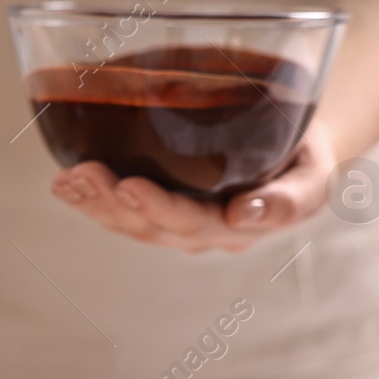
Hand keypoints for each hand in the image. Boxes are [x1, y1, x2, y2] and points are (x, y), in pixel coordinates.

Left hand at [50, 120, 338, 252]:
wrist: (296, 146)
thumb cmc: (305, 156)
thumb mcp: (314, 177)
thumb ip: (289, 201)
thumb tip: (244, 216)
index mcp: (239, 226)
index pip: (193, 222)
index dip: (159, 207)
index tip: (130, 185)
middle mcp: (202, 231)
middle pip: (150, 225)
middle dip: (112, 201)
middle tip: (85, 174)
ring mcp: (177, 223)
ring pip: (128, 221)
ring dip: (93, 201)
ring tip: (68, 179)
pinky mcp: (157, 206)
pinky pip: (119, 210)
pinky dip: (89, 197)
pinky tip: (65, 183)